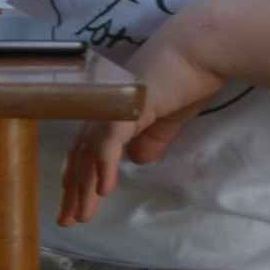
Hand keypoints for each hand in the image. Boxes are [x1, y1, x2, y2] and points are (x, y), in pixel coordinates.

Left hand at [57, 14, 228, 226]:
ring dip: (85, 187)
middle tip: (66, 221)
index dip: (78, 178)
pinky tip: (103, 190)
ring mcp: (114, 108)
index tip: (73, 205)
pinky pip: (110, 141)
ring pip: (91, 153)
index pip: (87, 149)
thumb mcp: (168, 117)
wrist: (202, 48)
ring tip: (81, 216)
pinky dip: (104, 166)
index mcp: (113, 111)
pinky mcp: (128, 108)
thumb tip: (137, 161)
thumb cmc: (189, 77)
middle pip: (81, 155)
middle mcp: (105, 109)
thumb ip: (151, 138)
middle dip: (73, 190)